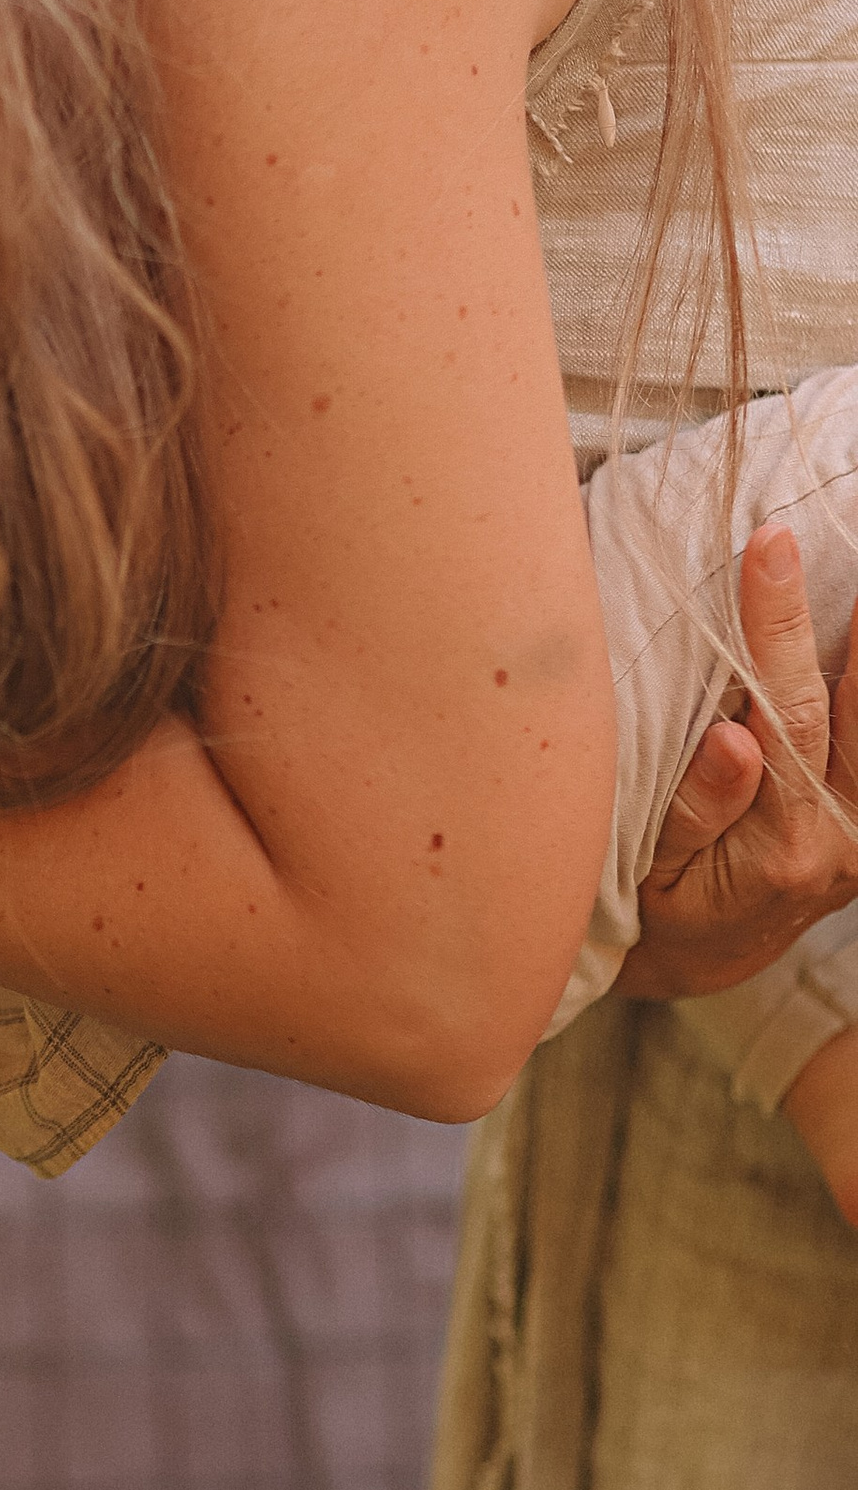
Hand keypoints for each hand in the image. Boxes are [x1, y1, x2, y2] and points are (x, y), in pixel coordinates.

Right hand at [617, 521, 857, 997]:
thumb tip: (732, 740)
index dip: (777, 627)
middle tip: (810, 536)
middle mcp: (847, 836)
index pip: (785, 714)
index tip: (768, 548)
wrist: (708, 954)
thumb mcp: (652, 874)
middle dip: (845, 613)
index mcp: (785, 845)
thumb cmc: (662, 905)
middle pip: (854, 705)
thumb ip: (691, 812)